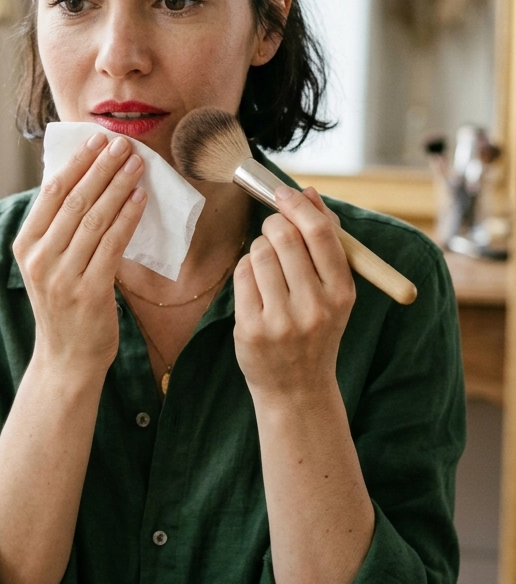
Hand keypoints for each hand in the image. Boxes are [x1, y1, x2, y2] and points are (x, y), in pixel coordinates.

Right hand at [13, 132, 146, 379]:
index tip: (96, 139)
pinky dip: (127, 217)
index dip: (76, 162)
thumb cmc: (63, 306)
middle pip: (74, 200)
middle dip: (101, 167)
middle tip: (123, 144)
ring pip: (94, 218)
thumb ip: (57, 228)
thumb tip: (80, 179)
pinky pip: (112, 244)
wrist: (67, 358)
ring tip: (136, 164)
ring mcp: (62, 276)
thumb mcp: (48, 264)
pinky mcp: (89, 291)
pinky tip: (140, 199)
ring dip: (118, 186)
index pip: (51, 192)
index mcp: (25, 245)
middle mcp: (39, 258)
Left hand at [233, 186, 354, 402]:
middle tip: (273, 230)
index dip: (298, 206)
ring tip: (267, 266)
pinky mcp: (252, 330)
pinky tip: (256, 285)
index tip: (284, 193)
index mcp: (342, 293)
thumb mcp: (333, 292)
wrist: (298, 389)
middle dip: (274, 225)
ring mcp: (281, 320)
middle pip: (284, 237)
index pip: (320, 234)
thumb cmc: (317, 330)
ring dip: (259, 249)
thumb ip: (324, 242)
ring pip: (259, 254)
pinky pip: (241, 275)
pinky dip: (246, 270)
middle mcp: (315, 307)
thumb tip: (309, 193)